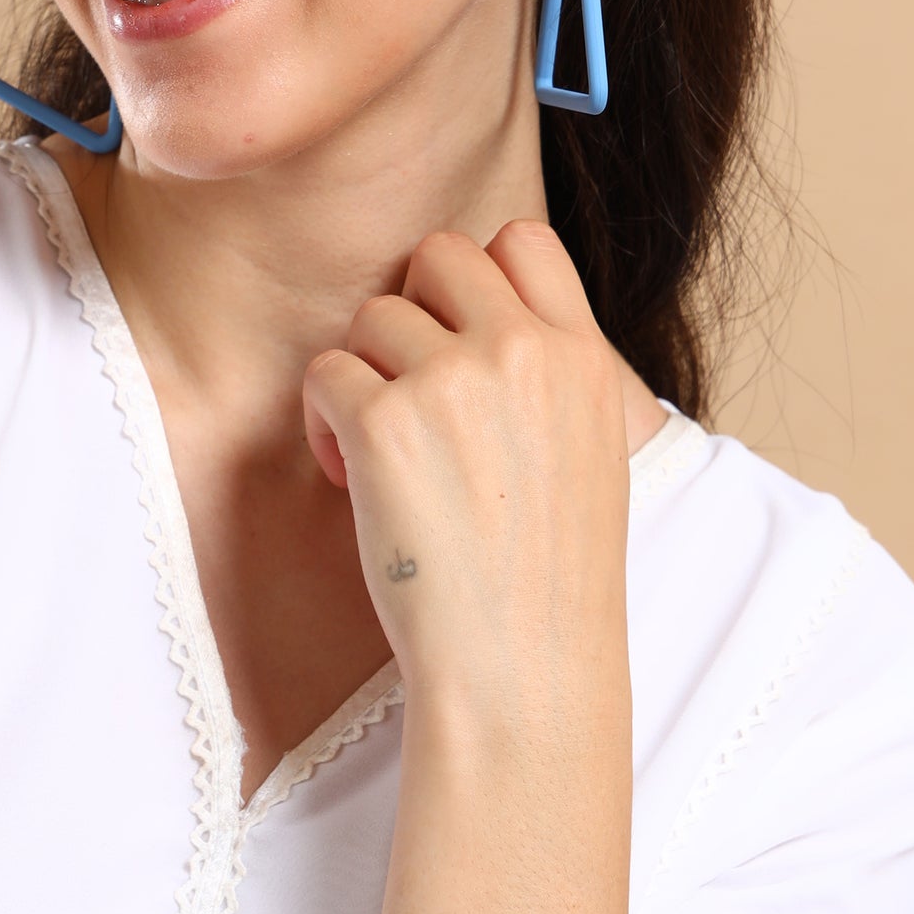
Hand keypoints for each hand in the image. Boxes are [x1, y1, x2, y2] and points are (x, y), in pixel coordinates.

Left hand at [300, 220, 631, 734]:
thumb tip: (475, 320)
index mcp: (583, 359)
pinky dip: (324, 422)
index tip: (459, 341)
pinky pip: (326, 372)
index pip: (523, 240)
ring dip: (363, 375)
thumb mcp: (589, 453)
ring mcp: (451, 381)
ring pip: (373, 314)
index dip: (478, 278)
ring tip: (382, 453)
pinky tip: (353, 479)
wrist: (524, 673)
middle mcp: (522, 352)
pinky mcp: (384, 422)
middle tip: (408, 387)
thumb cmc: (548, 581)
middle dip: (410, 312)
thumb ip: (545, 374)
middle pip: (438, 255)